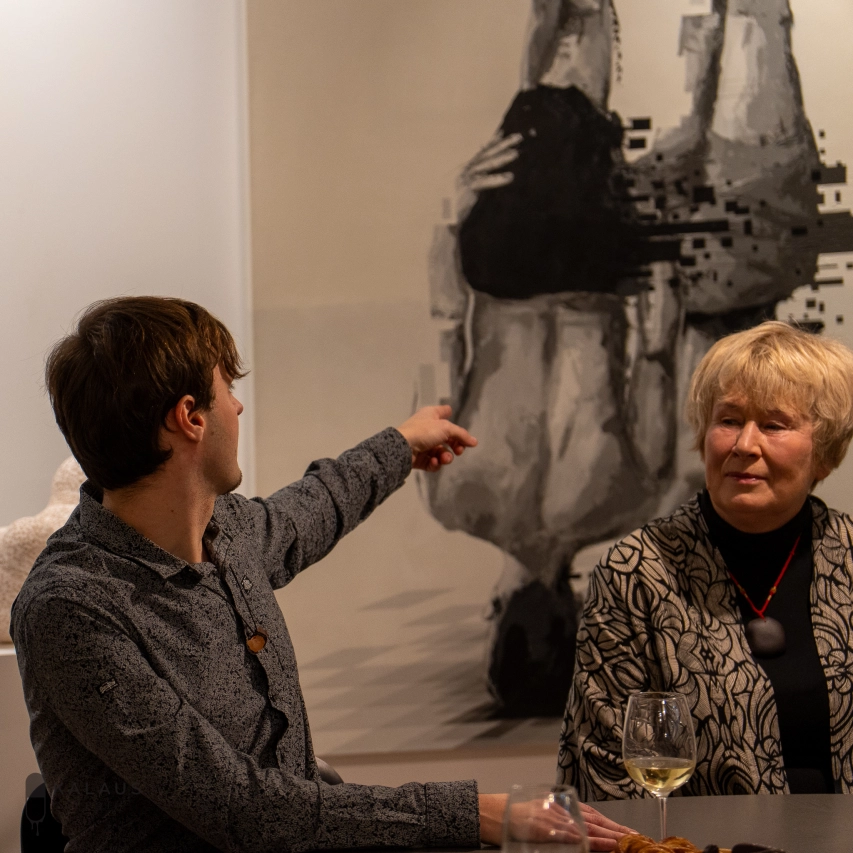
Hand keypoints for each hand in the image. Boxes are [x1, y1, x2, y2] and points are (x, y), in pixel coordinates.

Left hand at [396, 405, 476, 471]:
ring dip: (446, 457)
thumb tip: (474, 442)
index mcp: (431, 415)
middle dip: (455, 446)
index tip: (460, 428)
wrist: (403, 448)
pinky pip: (433, 462)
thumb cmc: (424, 431)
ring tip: (444, 458)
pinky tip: (433, 461)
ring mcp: (423, 444)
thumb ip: (461, 435)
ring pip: (441, 452)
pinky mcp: (420, 459)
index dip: (451, 417)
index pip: (443, 412)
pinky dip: (435, 463)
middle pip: (447, 438)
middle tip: (459, 451)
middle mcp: (427, 428)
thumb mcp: (446, 428)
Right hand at [456, 131, 522, 221]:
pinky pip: (484, 181)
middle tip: (518, 137)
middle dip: (502, 144)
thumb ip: (478, 180)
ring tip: (515, 154)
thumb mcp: (469, 191)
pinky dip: (497, 179)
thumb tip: (489, 172)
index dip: (491, 142)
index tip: (502, 133)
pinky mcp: (466, 188)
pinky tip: (509, 177)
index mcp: (463, 169)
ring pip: (486, 164)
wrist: (445, 222)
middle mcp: (463, 170)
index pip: (480, 152)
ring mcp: (464, 178)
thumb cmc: (457, 209)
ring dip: (501, 158)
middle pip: (485, 154)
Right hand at [478, 793, 636, 850]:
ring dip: (603, 836)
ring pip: (583, 827)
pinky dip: (577, 837)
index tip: (631, 833)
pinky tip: (589, 842)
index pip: (595, 816)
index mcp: (564, 806)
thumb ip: (564, 821)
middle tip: (635, 839)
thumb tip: (584, 834)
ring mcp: (552, 818)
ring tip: (621, 842)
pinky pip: (563, 833)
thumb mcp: (545, 813)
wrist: (494, 812)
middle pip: (594, 821)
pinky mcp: (541, 827)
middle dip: (615, 831)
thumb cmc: (519, 815)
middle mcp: (561, 810)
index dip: (613, 825)